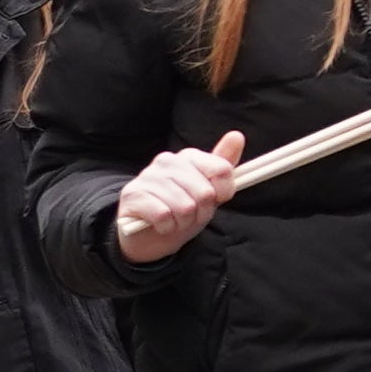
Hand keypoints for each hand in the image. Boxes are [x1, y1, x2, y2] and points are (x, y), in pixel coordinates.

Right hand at [119, 131, 248, 262]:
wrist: (146, 236)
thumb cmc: (180, 212)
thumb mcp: (208, 192)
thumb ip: (222, 167)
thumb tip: (237, 135)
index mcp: (188, 156)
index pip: (222, 169)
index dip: (223, 192)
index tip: (214, 201)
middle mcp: (167, 161)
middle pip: (205, 192)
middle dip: (201, 213)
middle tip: (189, 216)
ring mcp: (148, 176)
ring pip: (185, 207)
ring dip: (183, 223)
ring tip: (174, 221)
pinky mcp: (133, 194)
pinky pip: (164, 216)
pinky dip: (167, 227)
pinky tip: (160, 225)